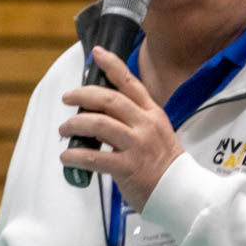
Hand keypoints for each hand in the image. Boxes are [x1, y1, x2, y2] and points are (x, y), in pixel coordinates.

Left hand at [58, 46, 184, 209]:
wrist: (182, 191)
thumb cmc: (166, 164)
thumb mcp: (156, 132)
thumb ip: (133, 119)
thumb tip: (101, 112)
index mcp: (152, 113)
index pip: (130, 83)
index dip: (112, 65)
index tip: (97, 53)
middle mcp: (145, 125)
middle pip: (109, 100)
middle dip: (83, 94)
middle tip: (67, 97)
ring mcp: (137, 145)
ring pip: (98, 124)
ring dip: (75, 125)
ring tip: (64, 130)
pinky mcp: (128, 167)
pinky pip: (94, 157)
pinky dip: (76, 156)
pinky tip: (67, 157)